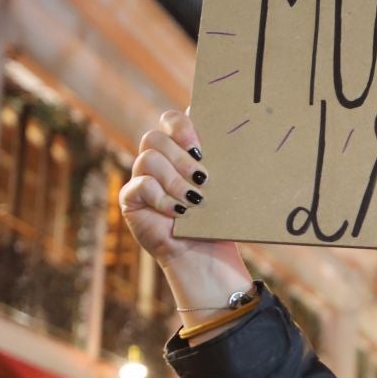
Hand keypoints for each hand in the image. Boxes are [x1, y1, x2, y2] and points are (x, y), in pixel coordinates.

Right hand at [119, 109, 253, 313]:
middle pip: (155, 137)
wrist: (206, 256)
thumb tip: (245, 140)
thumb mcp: (223, 189)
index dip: (182, 126)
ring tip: (194, 201)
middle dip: (180, 156)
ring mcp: (142, 178)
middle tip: (202, 177)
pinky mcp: (131, 200)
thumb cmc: (217, 221)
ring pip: (147, 158)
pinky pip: (140, 185)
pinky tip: (179, 212)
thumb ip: (223, 163)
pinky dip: (161, 198)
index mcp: (180, 151)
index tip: (201, 147)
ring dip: (174, 180)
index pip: (171, 121)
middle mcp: (158, 161)